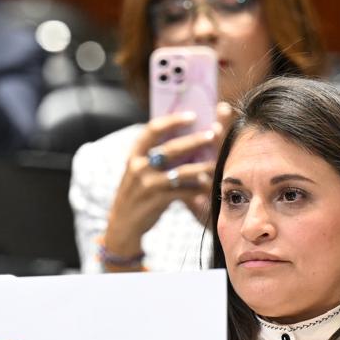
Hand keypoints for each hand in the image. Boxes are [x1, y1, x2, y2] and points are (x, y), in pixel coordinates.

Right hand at [102, 103, 229, 260]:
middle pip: (171, 148)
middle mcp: (138, 166)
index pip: (153, 129)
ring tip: (215, 163)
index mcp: (134, 154)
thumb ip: (155, 156)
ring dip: (201, 167)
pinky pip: (183, 192)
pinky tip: (207, 187)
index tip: (192, 115)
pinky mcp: (156, 201)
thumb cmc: (137, 192)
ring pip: (180, 172)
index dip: (173, 120)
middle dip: (194, 141)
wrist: (123, 224)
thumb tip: (187, 139)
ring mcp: (146, 184)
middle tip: (213, 134)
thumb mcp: (139, 171)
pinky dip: (196, 189)